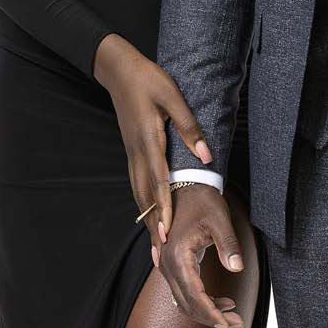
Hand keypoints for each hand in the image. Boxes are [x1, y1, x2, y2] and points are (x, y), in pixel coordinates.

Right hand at [93, 33, 213, 253]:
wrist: (120, 71)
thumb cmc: (149, 80)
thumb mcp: (173, 97)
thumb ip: (189, 127)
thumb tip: (207, 155)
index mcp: (149, 141)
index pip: (158, 181)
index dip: (163, 209)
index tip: (167, 232)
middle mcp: (137, 153)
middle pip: (145, 196)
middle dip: (154, 226)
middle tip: (160, 255)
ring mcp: (132, 154)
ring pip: (139, 193)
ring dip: (147, 219)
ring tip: (155, 244)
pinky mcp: (132, 151)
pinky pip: (137, 184)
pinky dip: (143, 203)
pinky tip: (149, 215)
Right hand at [158, 183, 245, 327]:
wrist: (186, 185)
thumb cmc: (203, 200)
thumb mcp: (220, 220)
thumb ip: (228, 245)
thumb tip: (237, 269)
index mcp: (178, 255)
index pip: (193, 295)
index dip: (210, 314)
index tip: (227, 326)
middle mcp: (167, 263)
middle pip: (186, 303)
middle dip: (211, 317)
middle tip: (236, 324)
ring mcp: (167, 264)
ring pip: (184, 300)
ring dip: (207, 311)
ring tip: (233, 315)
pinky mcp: (172, 263)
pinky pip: (183, 290)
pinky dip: (201, 300)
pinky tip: (222, 302)